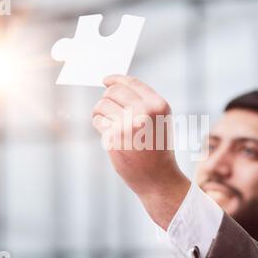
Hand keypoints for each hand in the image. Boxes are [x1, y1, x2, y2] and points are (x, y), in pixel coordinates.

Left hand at [91, 75, 190, 229]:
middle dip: (107, 98)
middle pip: (113, 91)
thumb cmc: (157, 148)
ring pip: (102, 105)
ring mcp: (129, 124)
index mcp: (158, 105)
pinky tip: (108, 134)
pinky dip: (99, 124)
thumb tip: (113, 84)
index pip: (130, 83)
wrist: (159, 178)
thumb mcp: (159, 120)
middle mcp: (145, 112)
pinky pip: (98, 121)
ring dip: (100, 112)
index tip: (105, 80)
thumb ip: (143, 102)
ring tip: (107, 123)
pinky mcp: (114, 137)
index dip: (115, 79)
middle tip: (108, 109)